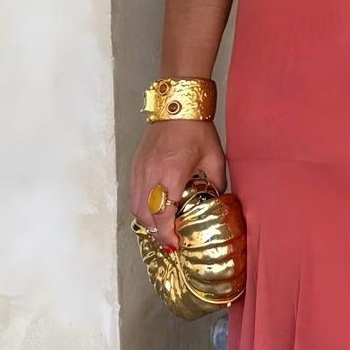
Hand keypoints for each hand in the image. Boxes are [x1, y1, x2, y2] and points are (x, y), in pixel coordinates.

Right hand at [129, 120, 227, 251]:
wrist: (177, 106)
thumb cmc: (197, 130)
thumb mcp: (215, 158)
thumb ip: (216, 182)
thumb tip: (216, 199)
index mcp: (171, 174)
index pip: (163, 214)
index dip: (168, 233)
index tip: (177, 244)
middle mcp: (150, 175)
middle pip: (146, 216)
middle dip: (157, 233)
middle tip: (171, 242)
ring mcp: (139, 170)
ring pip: (135, 207)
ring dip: (147, 222)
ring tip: (161, 230)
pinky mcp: (135, 165)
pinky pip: (133, 194)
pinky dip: (141, 208)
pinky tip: (153, 211)